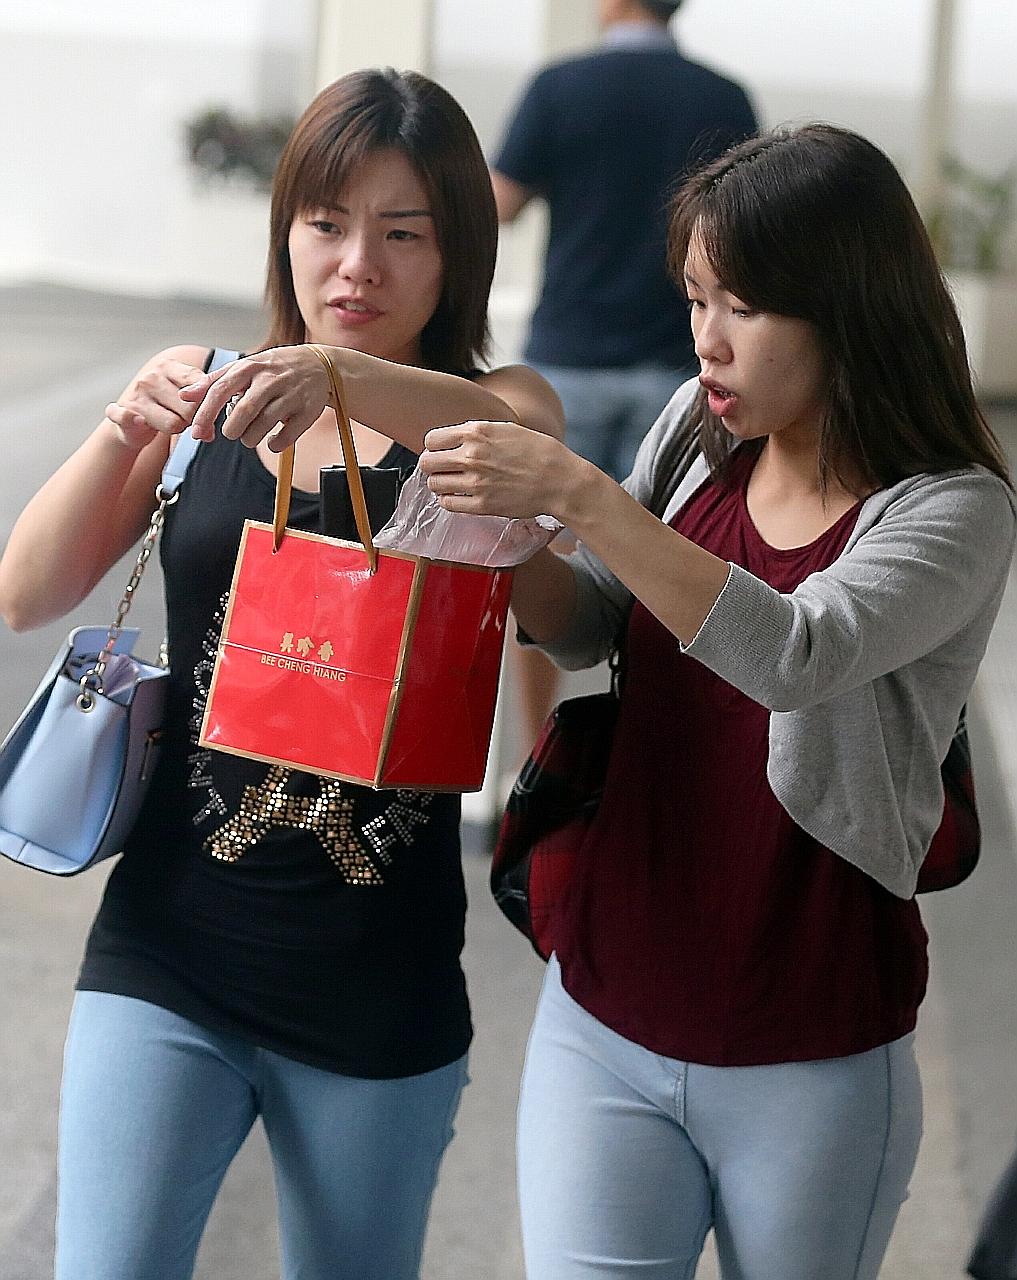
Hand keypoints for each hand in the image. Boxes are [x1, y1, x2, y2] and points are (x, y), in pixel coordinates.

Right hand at [103, 351, 208, 451]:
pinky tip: (141, 423)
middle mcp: (151, 378)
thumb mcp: (185, 397)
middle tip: (188, 420)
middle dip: (195, 420)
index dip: (208, 402)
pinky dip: (136, 422)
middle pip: (190, 407)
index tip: (208, 410)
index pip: (199, 382)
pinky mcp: (121, 413)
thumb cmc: (165, 406)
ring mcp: (136, 395)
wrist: (131, 423)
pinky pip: (130, 419)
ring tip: (172, 423)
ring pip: (174, 423)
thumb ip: (203, 404)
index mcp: (169, 367)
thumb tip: (209, 433)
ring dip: (178, 428)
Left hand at [180, 345, 331, 449]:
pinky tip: (271, 440)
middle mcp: (270, 379)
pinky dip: (274, 444)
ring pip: (264, 426)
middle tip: (232, 433)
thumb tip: (184, 396)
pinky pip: (286, 437)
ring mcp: (291, 395)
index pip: (220, 390)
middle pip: (243, 411)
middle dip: (232, 430)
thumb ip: (214, 381)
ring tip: (250, 436)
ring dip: (251, 439)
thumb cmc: (275, 368)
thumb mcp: (244, 367)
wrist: (319, 365)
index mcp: (250, 367)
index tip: (198, 432)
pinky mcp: (308, 411)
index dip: (206, 414)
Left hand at [419, 420, 584, 520]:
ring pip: (434, 484)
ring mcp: (476, 481)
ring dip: (440, 484)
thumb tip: (455, 438)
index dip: (434, 447)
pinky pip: (448, 503)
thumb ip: (478, 432)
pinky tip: (460, 497)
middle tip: (443, 470)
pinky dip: (449, 500)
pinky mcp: (482, 504)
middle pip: (427, 463)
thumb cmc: (539, 452)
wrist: (560, 479)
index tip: (442, 453)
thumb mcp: (507, 428)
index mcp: (477, 432)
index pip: (431, 440)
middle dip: (432, 467)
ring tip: (452, 484)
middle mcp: (472, 455)